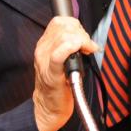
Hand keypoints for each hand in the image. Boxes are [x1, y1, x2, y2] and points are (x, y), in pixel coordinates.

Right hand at [31, 16, 98, 130]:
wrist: (49, 108)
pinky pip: (59, 53)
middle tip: (88, 46)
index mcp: (44, 45)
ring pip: (64, 36)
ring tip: (88, 51)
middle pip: (63, 26)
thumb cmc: (59, 84)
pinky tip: (82, 50)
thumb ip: (69, 45)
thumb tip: (84, 36)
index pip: (59, 22)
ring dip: (82, 40)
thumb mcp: (62, 59)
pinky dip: (72, 47)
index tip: (84, 37)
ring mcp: (45, 61)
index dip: (75, 25)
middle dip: (81, 33)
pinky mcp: (52, 73)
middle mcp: (42, 50)